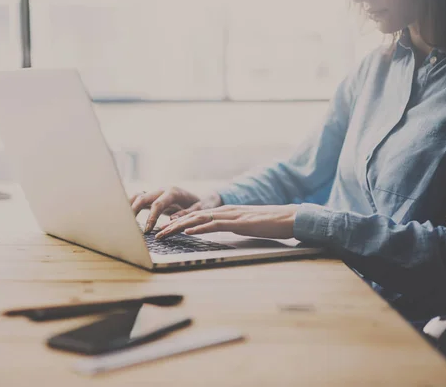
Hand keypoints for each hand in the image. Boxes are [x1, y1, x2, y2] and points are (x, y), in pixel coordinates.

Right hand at [130, 187, 222, 232]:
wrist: (203, 197)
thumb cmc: (202, 204)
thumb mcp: (198, 210)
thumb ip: (185, 214)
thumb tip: (171, 220)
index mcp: (173, 192)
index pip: (157, 204)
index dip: (151, 217)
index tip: (147, 231)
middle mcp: (162, 190)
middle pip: (142, 197)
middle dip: (133, 210)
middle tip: (129, 225)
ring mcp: (157, 192)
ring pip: (138, 195)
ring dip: (129, 206)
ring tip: (123, 220)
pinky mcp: (154, 197)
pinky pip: (139, 199)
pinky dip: (131, 206)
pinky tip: (127, 218)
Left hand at [155, 204, 299, 239]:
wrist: (289, 217)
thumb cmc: (270, 224)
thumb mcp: (247, 226)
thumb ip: (233, 227)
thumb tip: (222, 232)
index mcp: (226, 212)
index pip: (197, 217)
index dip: (179, 223)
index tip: (165, 230)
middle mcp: (225, 211)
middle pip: (193, 217)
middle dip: (172, 225)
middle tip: (157, 233)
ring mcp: (231, 216)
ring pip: (199, 220)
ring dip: (179, 227)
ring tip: (165, 233)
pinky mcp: (239, 223)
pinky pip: (215, 225)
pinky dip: (199, 228)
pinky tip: (188, 232)